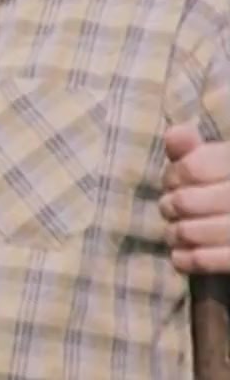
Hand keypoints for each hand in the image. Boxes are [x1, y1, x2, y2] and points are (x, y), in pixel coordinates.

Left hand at [161, 124, 229, 273]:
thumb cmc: (225, 187)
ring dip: (174, 233)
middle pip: (185, 201)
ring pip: (188, 232)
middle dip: (170, 205)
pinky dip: (184, 259)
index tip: (174, 183)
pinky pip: (202, 261)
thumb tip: (174, 134)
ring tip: (176, 231)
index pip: (192, 168)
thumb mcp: (217, 163)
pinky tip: (182, 254)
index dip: (173, 176)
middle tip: (171, 208)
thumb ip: (193, 149)